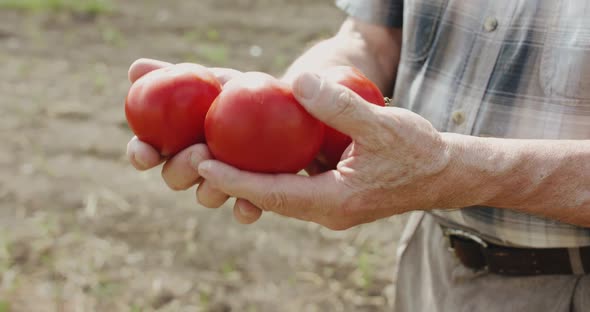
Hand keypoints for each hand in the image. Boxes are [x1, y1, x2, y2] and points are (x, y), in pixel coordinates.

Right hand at [125, 59, 259, 220]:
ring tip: (230, 169)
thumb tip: (134, 68)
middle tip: (200, 152)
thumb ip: (176, 73)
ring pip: (205, 196)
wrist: (288, 108)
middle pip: (174, 177)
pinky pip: (244, 210)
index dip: (140, 154)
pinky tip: (249, 207)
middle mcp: (195, 167)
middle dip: (181, 169)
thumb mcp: (216, 78)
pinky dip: (244, 209)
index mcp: (176, 140)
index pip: (147, 151)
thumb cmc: (244, 90)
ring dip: (211, 188)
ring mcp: (223, 184)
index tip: (145, 152)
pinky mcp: (253, 197)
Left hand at [196, 72, 451, 229]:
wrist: (445, 174)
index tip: (203, 164)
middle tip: (193, 159)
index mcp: (335, 202)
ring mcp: (328, 206)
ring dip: (246, 177)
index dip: (235, 179)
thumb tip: (296, 82)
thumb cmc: (419, 151)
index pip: (273, 193)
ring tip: (212, 155)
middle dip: (229, 181)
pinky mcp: (332, 196)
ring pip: (276, 193)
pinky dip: (269, 172)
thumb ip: (341, 106)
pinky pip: (292, 186)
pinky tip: (254, 153)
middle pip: (266, 197)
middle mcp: (326, 211)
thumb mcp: (383, 124)